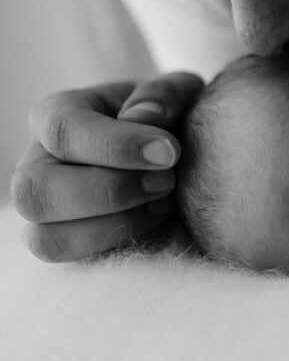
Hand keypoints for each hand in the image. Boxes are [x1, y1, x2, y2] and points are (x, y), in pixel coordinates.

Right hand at [11, 72, 203, 261]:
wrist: (180, 160)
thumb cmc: (170, 118)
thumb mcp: (176, 94)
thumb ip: (161, 95)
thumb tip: (142, 117)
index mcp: (56, 117)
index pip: (63, 131)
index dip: (116, 145)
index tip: (169, 153)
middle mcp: (39, 167)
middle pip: (36, 192)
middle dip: (111, 192)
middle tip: (166, 182)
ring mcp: (49, 216)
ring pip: (47, 239)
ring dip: (116, 226)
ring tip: (165, 203)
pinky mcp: (73, 248)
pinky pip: (79, 266)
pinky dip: (125, 248)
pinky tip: (160, 224)